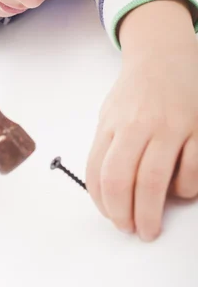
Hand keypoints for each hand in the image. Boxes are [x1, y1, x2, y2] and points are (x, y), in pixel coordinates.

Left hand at [86, 39, 197, 241]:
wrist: (164, 57)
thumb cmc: (135, 91)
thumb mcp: (110, 113)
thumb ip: (107, 146)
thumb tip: (106, 191)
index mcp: (112, 124)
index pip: (98, 172)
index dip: (103, 203)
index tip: (111, 217)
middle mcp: (137, 125)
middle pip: (123, 180)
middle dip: (125, 215)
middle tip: (132, 230)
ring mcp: (169, 127)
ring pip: (155, 181)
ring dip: (152, 213)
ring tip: (151, 228)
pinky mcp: (197, 129)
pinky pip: (190, 173)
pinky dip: (184, 191)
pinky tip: (177, 191)